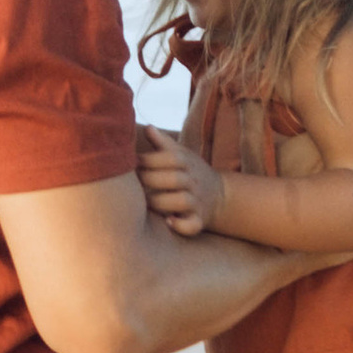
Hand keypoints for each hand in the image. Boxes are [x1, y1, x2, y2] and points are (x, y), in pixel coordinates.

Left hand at [135, 121, 223, 237]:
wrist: (219, 195)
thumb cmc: (190, 172)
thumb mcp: (181, 154)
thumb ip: (163, 143)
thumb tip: (148, 127)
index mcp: (187, 163)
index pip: (170, 158)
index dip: (149, 160)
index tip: (132, 163)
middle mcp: (194, 181)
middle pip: (174, 179)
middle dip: (151, 181)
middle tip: (134, 184)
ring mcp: (197, 201)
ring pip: (182, 201)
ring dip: (161, 202)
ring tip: (147, 203)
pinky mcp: (199, 220)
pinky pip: (192, 225)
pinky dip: (181, 225)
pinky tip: (168, 221)